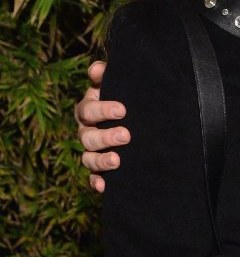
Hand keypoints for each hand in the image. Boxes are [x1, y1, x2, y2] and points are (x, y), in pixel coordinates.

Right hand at [75, 59, 128, 192]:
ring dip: (100, 161)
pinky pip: (92, 178)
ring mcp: (91, 152)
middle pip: (88, 137)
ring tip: (117, 161)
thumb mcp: (117, 86)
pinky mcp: (99, 169)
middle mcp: (86, 131)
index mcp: (88, 110)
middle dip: (106, 137)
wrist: (134, 118)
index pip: (88, 110)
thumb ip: (106, 76)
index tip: (123, 110)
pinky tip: (104, 187)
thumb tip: (96, 69)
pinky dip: (96, 182)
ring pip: (88, 158)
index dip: (102, 110)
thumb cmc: (124, 99)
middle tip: (126, 135)